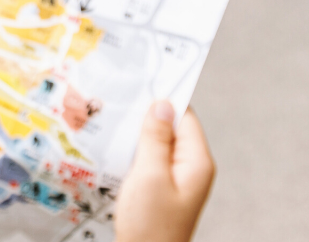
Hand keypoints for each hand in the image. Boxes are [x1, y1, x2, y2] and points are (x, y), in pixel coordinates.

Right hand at [114, 101, 214, 241]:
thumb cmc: (150, 227)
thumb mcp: (149, 176)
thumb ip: (156, 138)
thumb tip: (163, 104)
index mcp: (196, 162)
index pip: (185, 116)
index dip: (164, 99)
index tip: (140, 82)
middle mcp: (190, 169)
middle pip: (171, 129)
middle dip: (146, 116)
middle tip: (119, 102)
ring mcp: (176, 181)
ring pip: (158, 145)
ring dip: (137, 136)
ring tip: (112, 124)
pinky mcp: (161, 191)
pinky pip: (150, 162)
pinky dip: (134, 153)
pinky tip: (115, 151)